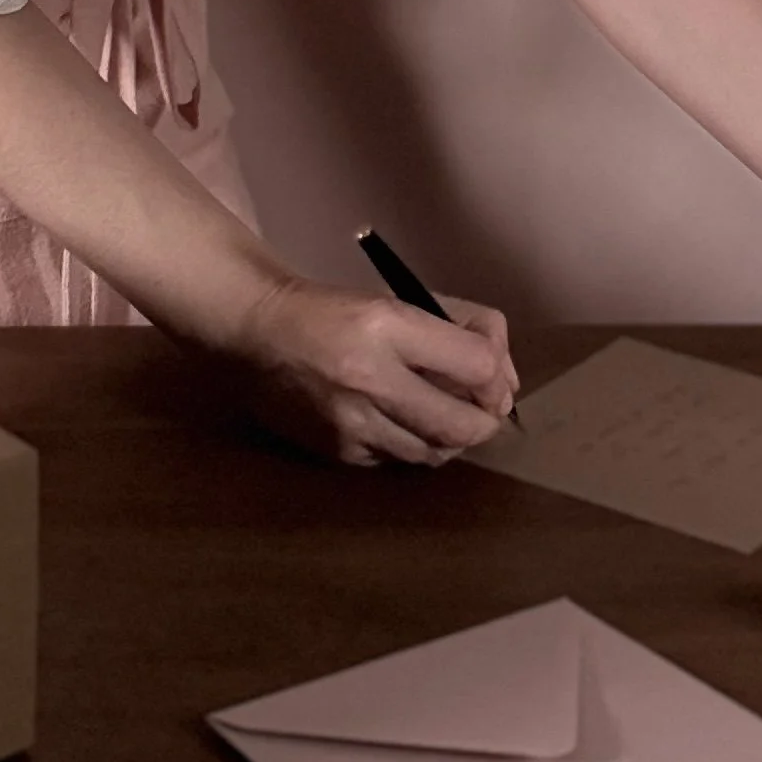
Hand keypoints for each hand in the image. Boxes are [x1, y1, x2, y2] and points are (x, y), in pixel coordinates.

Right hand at [229, 275, 518, 466]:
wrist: (258, 333)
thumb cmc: (336, 311)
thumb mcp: (397, 301)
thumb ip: (456, 329)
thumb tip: (503, 378)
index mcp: (387, 325)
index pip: (475, 364)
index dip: (499, 375)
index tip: (497, 377)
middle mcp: (369, 378)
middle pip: (461, 425)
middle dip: (486, 421)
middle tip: (487, 410)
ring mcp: (350, 423)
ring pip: (434, 452)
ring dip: (452, 438)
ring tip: (447, 416)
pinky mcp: (337, 451)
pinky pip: (397, 460)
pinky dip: (412, 445)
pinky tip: (403, 423)